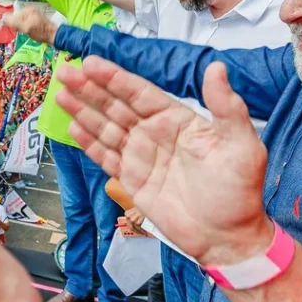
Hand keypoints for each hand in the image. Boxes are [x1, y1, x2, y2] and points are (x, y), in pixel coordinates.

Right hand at [3, 8, 58, 45]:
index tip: (16, 29)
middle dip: (17, 26)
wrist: (54, 35)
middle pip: (17, 18)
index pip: (13, 15)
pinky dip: (26, 29)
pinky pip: (26, 23)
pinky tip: (31, 33)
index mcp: (27, 9)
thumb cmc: (40, 31)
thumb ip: (13, 21)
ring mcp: (34, 15)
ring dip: (22, 28)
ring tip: (28, 33)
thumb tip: (2, 17)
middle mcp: (31, 10)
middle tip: (23, 32)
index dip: (12, 23)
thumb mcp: (25, 27)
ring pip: (21, 22)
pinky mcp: (37, 20)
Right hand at [55, 57, 272, 265]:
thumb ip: (227, 105)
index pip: (140, 92)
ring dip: (83, 111)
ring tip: (61, 94)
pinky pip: (105, 157)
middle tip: (66, 71)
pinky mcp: (131, 181)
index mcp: (178, 119)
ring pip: (106, 128)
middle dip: (90, 89)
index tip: (92, 63)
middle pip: (116, 106)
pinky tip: (73, 128)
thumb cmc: (239, 191)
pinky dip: (88, 144)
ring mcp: (141, 157)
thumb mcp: (241, 144)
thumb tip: (216, 67)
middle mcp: (155, 134)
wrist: (227, 238)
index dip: (115, 77)